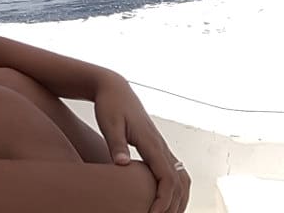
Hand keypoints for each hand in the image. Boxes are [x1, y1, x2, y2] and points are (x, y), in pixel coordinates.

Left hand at [93, 72, 190, 212]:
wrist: (114, 89)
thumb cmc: (109, 105)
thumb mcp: (109, 123)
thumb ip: (116, 144)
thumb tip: (121, 164)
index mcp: (151, 142)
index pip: (167, 177)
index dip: (164, 199)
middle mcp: (161, 146)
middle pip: (179, 182)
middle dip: (174, 205)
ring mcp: (162, 147)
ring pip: (182, 178)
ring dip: (179, 198)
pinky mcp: (158, 148)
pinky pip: (175, 172)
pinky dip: (176, 189)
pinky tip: (165, 200)